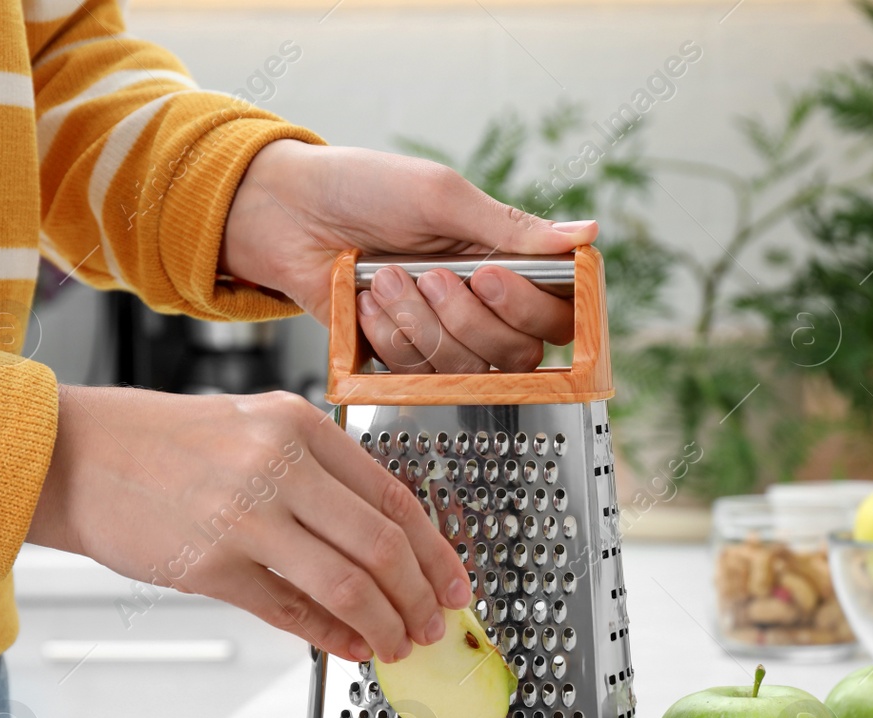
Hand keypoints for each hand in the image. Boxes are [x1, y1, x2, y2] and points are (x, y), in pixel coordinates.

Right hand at [26, 385, 469, 662]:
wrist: (73, 452)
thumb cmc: (165, 443)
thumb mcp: (256, 430)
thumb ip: (321, 479)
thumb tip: (387, 544)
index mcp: (300, 425)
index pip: (396, 497)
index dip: (437, 550)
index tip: (456, 582)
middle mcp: (280, 465)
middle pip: (384, 545)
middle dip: (422, 597)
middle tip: (435, 625)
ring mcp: (246, 517)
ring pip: (348, 585)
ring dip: (385, 625)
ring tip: (398, 644)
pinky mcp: (211, 566)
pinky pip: (292, 612)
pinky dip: (332, 637)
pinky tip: (350, 647)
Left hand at [220, 140, 596, 372]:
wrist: (287, 213)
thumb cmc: (363, 189)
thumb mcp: (441, 197)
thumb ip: (511, 227)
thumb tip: (586, 234)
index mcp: (504, 263)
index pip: (556, 314)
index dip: (532, 308)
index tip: (492, 277)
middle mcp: (483, 307)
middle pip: (518, 353)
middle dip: (469, 317)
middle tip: (431, 274)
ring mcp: (443, 337)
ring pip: (467, 366)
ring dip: (422, 321)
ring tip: (386, 278)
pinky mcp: (402, 359)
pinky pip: (417, 373)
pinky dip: (389, 335)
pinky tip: (366, 302)